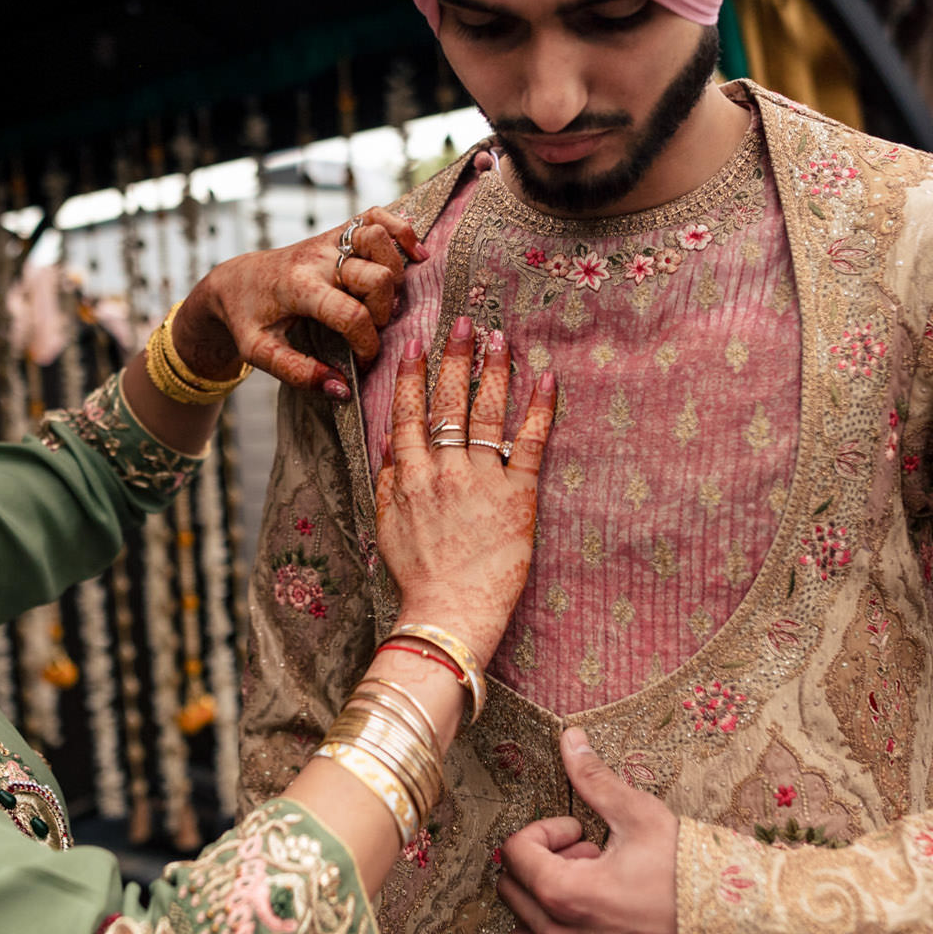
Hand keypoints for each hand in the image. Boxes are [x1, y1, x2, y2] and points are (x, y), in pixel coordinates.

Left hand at [176, 207, 426, 398]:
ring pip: (380, 237)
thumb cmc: (247, 319)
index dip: (366, 343)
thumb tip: (342, 388)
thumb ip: (298, 373)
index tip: (364, 361)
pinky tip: (414, 254)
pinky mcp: (338, 231)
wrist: (235, 281)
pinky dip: (401, 230)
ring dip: (394, 273)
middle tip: (370, 329)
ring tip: (385, 299)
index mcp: (298, 288)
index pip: (350, 314)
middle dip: (384, 311)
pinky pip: (377, 215)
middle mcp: (317, 257)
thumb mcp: (259, 353)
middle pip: (376, 277)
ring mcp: (329, 239)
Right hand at [374, 317, 554, 664]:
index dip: (413, 375)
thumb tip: (392, 442)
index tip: (417, 344)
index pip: (409, 412)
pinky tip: (546, 378)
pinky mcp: (518, 494)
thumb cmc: (417, 577)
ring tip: (501, 338)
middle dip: (457, 356)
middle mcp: (443, 468)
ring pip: (488, 412)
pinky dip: (539, 408)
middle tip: (466, 322)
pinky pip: (531, 441)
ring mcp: (482, 478)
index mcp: (409, 475)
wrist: (448, 611)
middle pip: (450, 401)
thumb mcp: (386, 525)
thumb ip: (388, 480)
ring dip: (495, 371)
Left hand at [497, 728, 687, 933]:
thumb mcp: (642, 816)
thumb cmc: (692, 874)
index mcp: (564, 893)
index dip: (544, 831)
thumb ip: (595, 779)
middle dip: (543, 868)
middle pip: (512, 892)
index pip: (514, 852)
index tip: (580, 831)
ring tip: (581, 897)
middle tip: (588, 859)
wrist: (742, 932)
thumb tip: (569, 739)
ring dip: (538, 914)